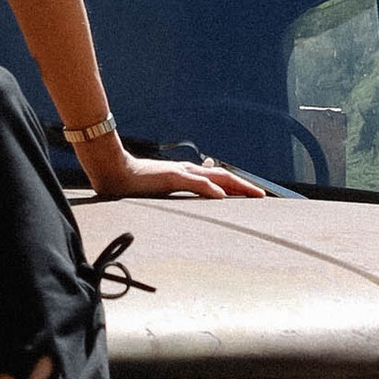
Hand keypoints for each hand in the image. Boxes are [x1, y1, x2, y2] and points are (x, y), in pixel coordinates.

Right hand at [81, 152, 268, 202]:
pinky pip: (196, 184)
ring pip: (217, 178)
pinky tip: (222, 197)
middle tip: (264, 197)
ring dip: (237, 186)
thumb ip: (173, 194)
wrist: (114, 172)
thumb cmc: (134, 184)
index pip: (217, 179)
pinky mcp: (171, 177)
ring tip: (254, 195)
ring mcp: (181, 172)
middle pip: (224, 176)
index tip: (252, 195)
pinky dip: (211, 189)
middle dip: (245, 186)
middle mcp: (188, 170)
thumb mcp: (159, 190)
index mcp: (186, 174)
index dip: (236, 186)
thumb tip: (183, 208)